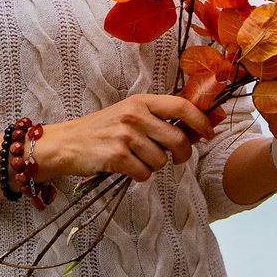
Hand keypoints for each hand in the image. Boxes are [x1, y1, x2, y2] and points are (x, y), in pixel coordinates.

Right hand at [35, 94, 212, 184]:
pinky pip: (145, 174)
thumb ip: (158, 119)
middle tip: (177, 158)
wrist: (67, 143)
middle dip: (183, 154)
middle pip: (178, 139)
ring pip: (162, 160)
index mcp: (141, 101)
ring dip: (154, 166)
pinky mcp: (117, 156)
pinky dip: (140, 175)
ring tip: (137, 159)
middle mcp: (135, 115)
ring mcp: (125, 136)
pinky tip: (127, 168)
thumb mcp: (130, 114)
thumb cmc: (102, 129)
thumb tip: (195, 131)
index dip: (201, 121)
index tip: (209, 133)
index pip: (182, 106)